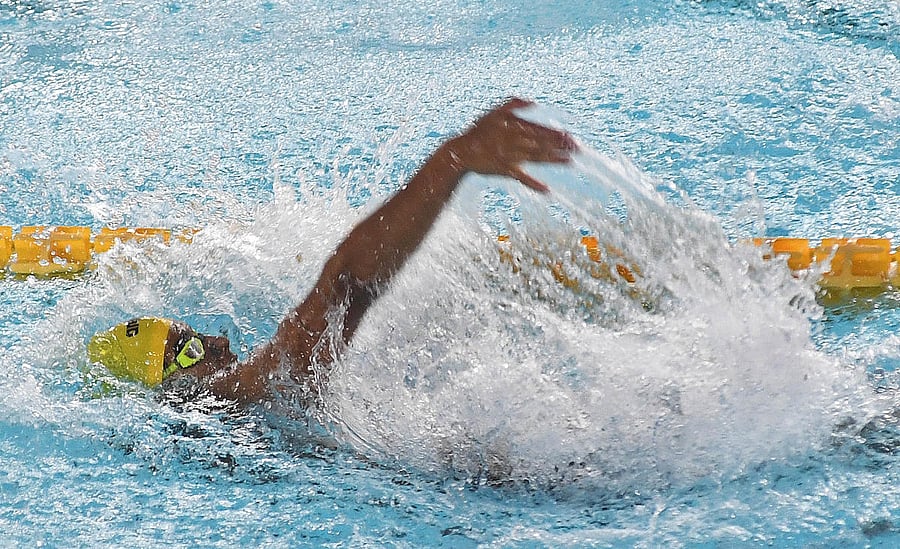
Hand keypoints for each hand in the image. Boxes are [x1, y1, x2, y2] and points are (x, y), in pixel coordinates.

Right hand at [446, 98, 575, 191]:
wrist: (460, 151)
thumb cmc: (478, 132)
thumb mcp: (493, 113)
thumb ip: (512, 104)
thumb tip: (532, 101)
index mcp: (514, 128)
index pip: (539, 130)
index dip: (555, 134)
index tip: (570, 136)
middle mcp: (515, 141)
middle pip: (542, 143)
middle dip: (560, 146)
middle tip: (577, 148)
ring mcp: (511, 157)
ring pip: (536, 158)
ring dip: (553, 160)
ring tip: (569, 162)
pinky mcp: (505, 170)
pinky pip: (522, 178)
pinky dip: (533, 184)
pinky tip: (546, 190)